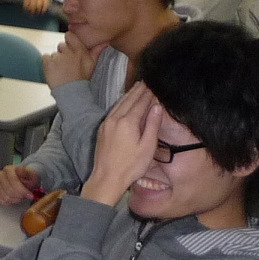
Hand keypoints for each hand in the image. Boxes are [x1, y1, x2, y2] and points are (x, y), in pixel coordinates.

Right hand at [0, 164, 41, 205]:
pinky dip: (9, 202)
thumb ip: (26, 172)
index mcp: (8, 169)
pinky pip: (1, 201)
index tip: (30, 195)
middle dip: (20, 196)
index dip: (23, 190)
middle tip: (26, 196)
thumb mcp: (31, 175)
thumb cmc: (27, 178)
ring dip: (15, 200)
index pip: (13, 181)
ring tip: (21, 197)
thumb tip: (19, 169)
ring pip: (5, 197)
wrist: (23, 181)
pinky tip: (14, 198)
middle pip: (9, 191)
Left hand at [43, 32, 103, 88]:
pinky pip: (45, 57)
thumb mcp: (92, 64)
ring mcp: (57, 57)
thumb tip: (106, 42)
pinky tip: (54, 71)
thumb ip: (97, 51)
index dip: (69, 41)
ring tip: (62, 71)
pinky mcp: (48, 63)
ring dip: (56, 60)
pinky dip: (47, 63)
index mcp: (79, 50)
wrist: (72, 93)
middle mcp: (68, 52)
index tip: (71, 48)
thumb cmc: (82, 79)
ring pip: (54, 54)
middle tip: (67, 64)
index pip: (69, 35)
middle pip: (61, 45)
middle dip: (63, 53)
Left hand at [81, 83, 162, 208]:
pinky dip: (121, 103)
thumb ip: (152, 125)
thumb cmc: (131, 166)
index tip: (154, 86)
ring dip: (129, 95)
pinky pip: (113, 110)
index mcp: (127, 122)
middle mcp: (114, 119)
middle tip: (146, 82)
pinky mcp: (102, 129)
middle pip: (128, 100)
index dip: (148, 94)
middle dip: (138, 90)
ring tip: (137, 87)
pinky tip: (124, 102)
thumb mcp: (148, 147)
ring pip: (119, 104)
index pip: (140, 103)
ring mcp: (106, 124)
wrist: (107, 177)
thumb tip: (157, 107)